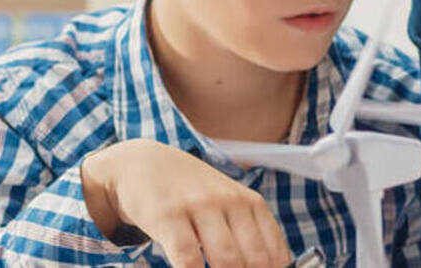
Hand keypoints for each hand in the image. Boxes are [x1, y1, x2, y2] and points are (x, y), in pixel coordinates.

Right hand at [82, 140, 291, 267]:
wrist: (145, 164)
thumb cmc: (191, 191)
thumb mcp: (228, 202)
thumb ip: (249, 232)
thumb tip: (271, 267)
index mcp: (250, 202)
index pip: (275, 253)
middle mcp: (229, 202)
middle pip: (254, 259)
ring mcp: (199, 207)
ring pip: (225, 260)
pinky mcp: (168, 216)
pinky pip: (188, 258)